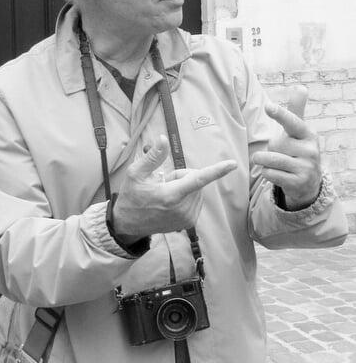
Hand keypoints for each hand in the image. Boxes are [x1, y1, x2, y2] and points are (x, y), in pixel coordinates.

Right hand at [112, 135, 236, 241]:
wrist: (128, 224)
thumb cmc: (131, 196)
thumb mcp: (135, 173)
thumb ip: (152, 157)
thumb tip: (163, 138)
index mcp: (170, 195)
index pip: (198, 179)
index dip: (217, 170)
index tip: (232, 164)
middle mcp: (182, 208)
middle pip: (195, 180)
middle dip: (182, 177)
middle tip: (163, 183)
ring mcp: (187, 218)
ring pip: (197, 191)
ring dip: (184, 188)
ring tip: (165, 195)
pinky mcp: (189, 223)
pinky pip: (196, 201)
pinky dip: (187, 198)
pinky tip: (170, 204)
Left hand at [252, 86, 321, 209]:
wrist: (309, 182)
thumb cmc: (298, 151)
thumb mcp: (299, 132)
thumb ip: (296, 111)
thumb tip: (300, 87)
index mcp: (308, 134)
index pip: (293, 122)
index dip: (280, 114)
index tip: (268, 106)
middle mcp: (309, 150)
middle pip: (274, 144)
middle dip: (271, 149)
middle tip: (283, 154)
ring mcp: (305, 167)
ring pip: (269, 160)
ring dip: (264, 161)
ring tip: (272, 162)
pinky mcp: (297, 182)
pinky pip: (269, 174)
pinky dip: (267, 173)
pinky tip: (277, 174)